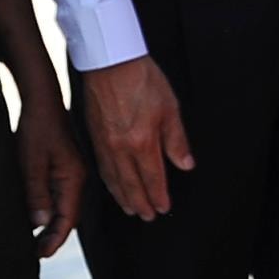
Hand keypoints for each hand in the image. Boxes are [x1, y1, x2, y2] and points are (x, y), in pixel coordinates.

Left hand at [15, 96, 86, 255]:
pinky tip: (35, 215)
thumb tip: (41, 222)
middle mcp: (76, 178)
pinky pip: (57, 194)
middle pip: (69, 215)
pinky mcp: (61, 166)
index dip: (55, 238)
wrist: (41, 99)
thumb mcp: (31, 162)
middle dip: (54, 235)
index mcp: (73, 178)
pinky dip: (48, 209)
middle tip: (35, 253)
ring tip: (34, 240)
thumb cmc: (37, 128)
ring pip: (63, 206)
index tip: (40, 255)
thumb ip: (36, 193)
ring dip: (51, 223)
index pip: (68, 218)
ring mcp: (70, 172)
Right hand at [81, 55, 193, 221]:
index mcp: (142, 142)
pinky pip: (101, 167)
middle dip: (141, 203)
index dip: (158, 196)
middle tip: (147, 216)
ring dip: (123, 197)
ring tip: (131, 208)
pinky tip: (112, 186)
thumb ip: (177, 140)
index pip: (152, 178)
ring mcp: (104, 143)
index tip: (163, 208)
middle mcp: (120, 148)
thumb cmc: (142, 79)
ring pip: (113, 179)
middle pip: (131, 184)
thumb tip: (185, 164)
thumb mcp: (170, 108)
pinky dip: (108, 182)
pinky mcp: (93, 136)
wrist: (110, 62)